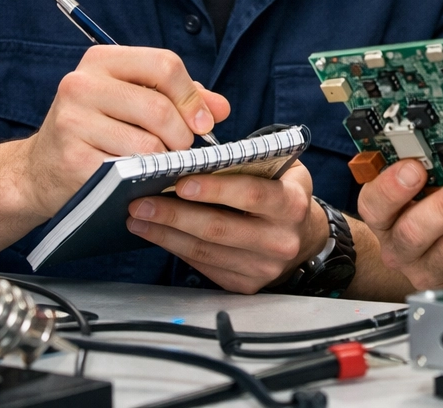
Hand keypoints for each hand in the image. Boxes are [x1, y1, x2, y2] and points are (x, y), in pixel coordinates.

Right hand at [10, 45, 230, 217]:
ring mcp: (72, 122)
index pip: (164, 64)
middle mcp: (81, 84)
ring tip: (161, 164)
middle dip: (183, 135)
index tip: (204, 122)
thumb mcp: (134, 100)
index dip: (192, 96)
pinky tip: (141, 179)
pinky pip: (129, 170)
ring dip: (166, 160)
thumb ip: (180, 98)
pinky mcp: (72, 159)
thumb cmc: (98, 129)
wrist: (40, 170)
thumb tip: (221, 108)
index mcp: (101, 60)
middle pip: (159, 107)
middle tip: (183, 150)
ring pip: (148, 143)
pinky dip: (145, 178)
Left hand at [126, 161, 327, 292]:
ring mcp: (263, 267)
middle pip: (219, 228)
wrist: (304, 237)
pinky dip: (176, 248)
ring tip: (138, 217)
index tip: (181, 182)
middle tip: (141, 202)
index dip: (215, 189)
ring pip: (205, 251)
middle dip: (175, 214)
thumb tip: (197, 158)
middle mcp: (280, 240)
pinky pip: (204, 266)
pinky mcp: (245, 285)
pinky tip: (156, 233)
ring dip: (166, 233)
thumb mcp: (282, 168)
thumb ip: (251, 161)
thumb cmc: (283, 192)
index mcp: (292, 204)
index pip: (252, 195)